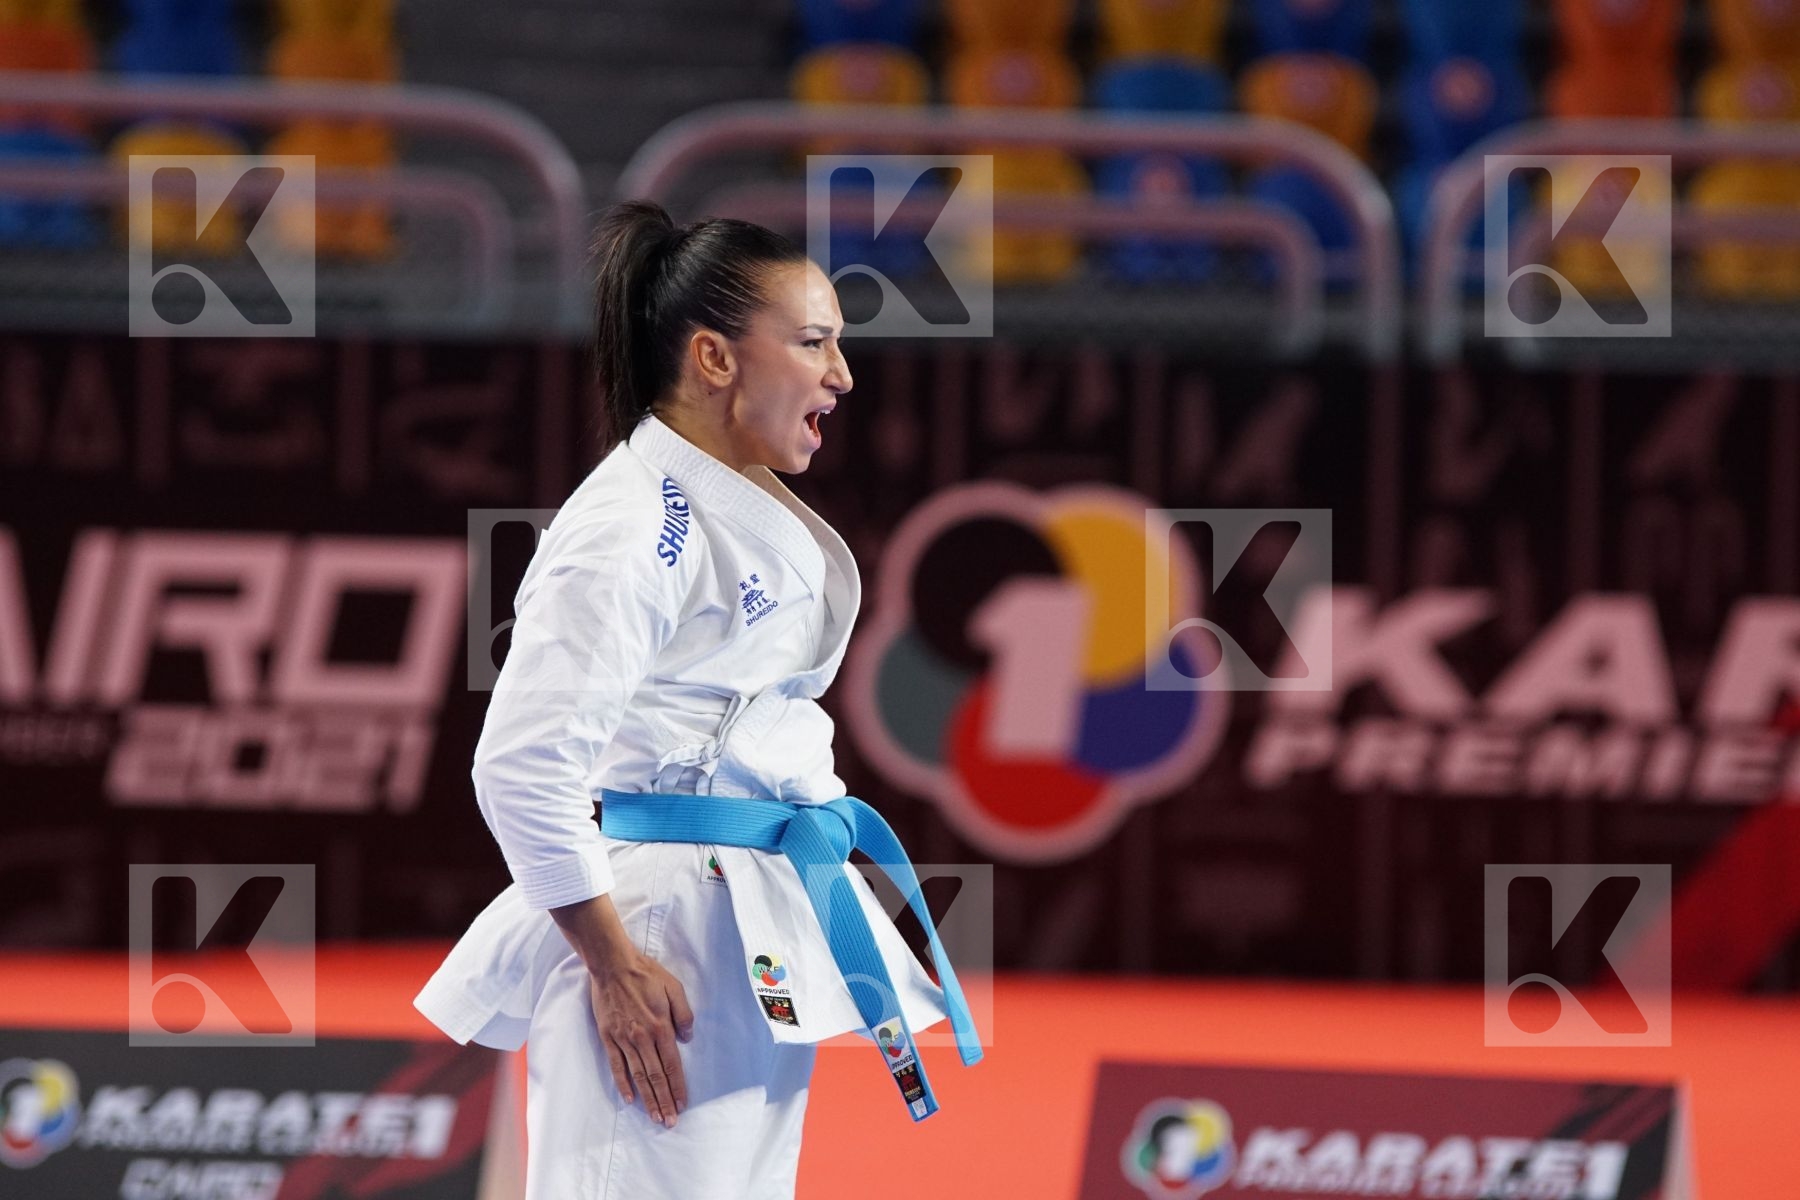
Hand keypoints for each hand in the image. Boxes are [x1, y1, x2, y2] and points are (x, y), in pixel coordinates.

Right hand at [586, 951, 694, 1127]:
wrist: (613, 964)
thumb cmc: (646, 974)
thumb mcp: (674, 987)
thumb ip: (684, 1014)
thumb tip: (688, 1038)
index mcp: (661, 1027)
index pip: (672, 1065)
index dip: (677, 1087)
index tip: (682, 1105)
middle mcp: (643, 1038)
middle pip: (656, 1076)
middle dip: (664, 1101)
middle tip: (669, 1121)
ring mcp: (624, 1039)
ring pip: (638, 1076)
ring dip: (647, 1099)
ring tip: (654, 1116)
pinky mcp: (608, 1037)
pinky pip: (616, 1066)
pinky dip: (623, 1084)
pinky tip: (629, 1099)